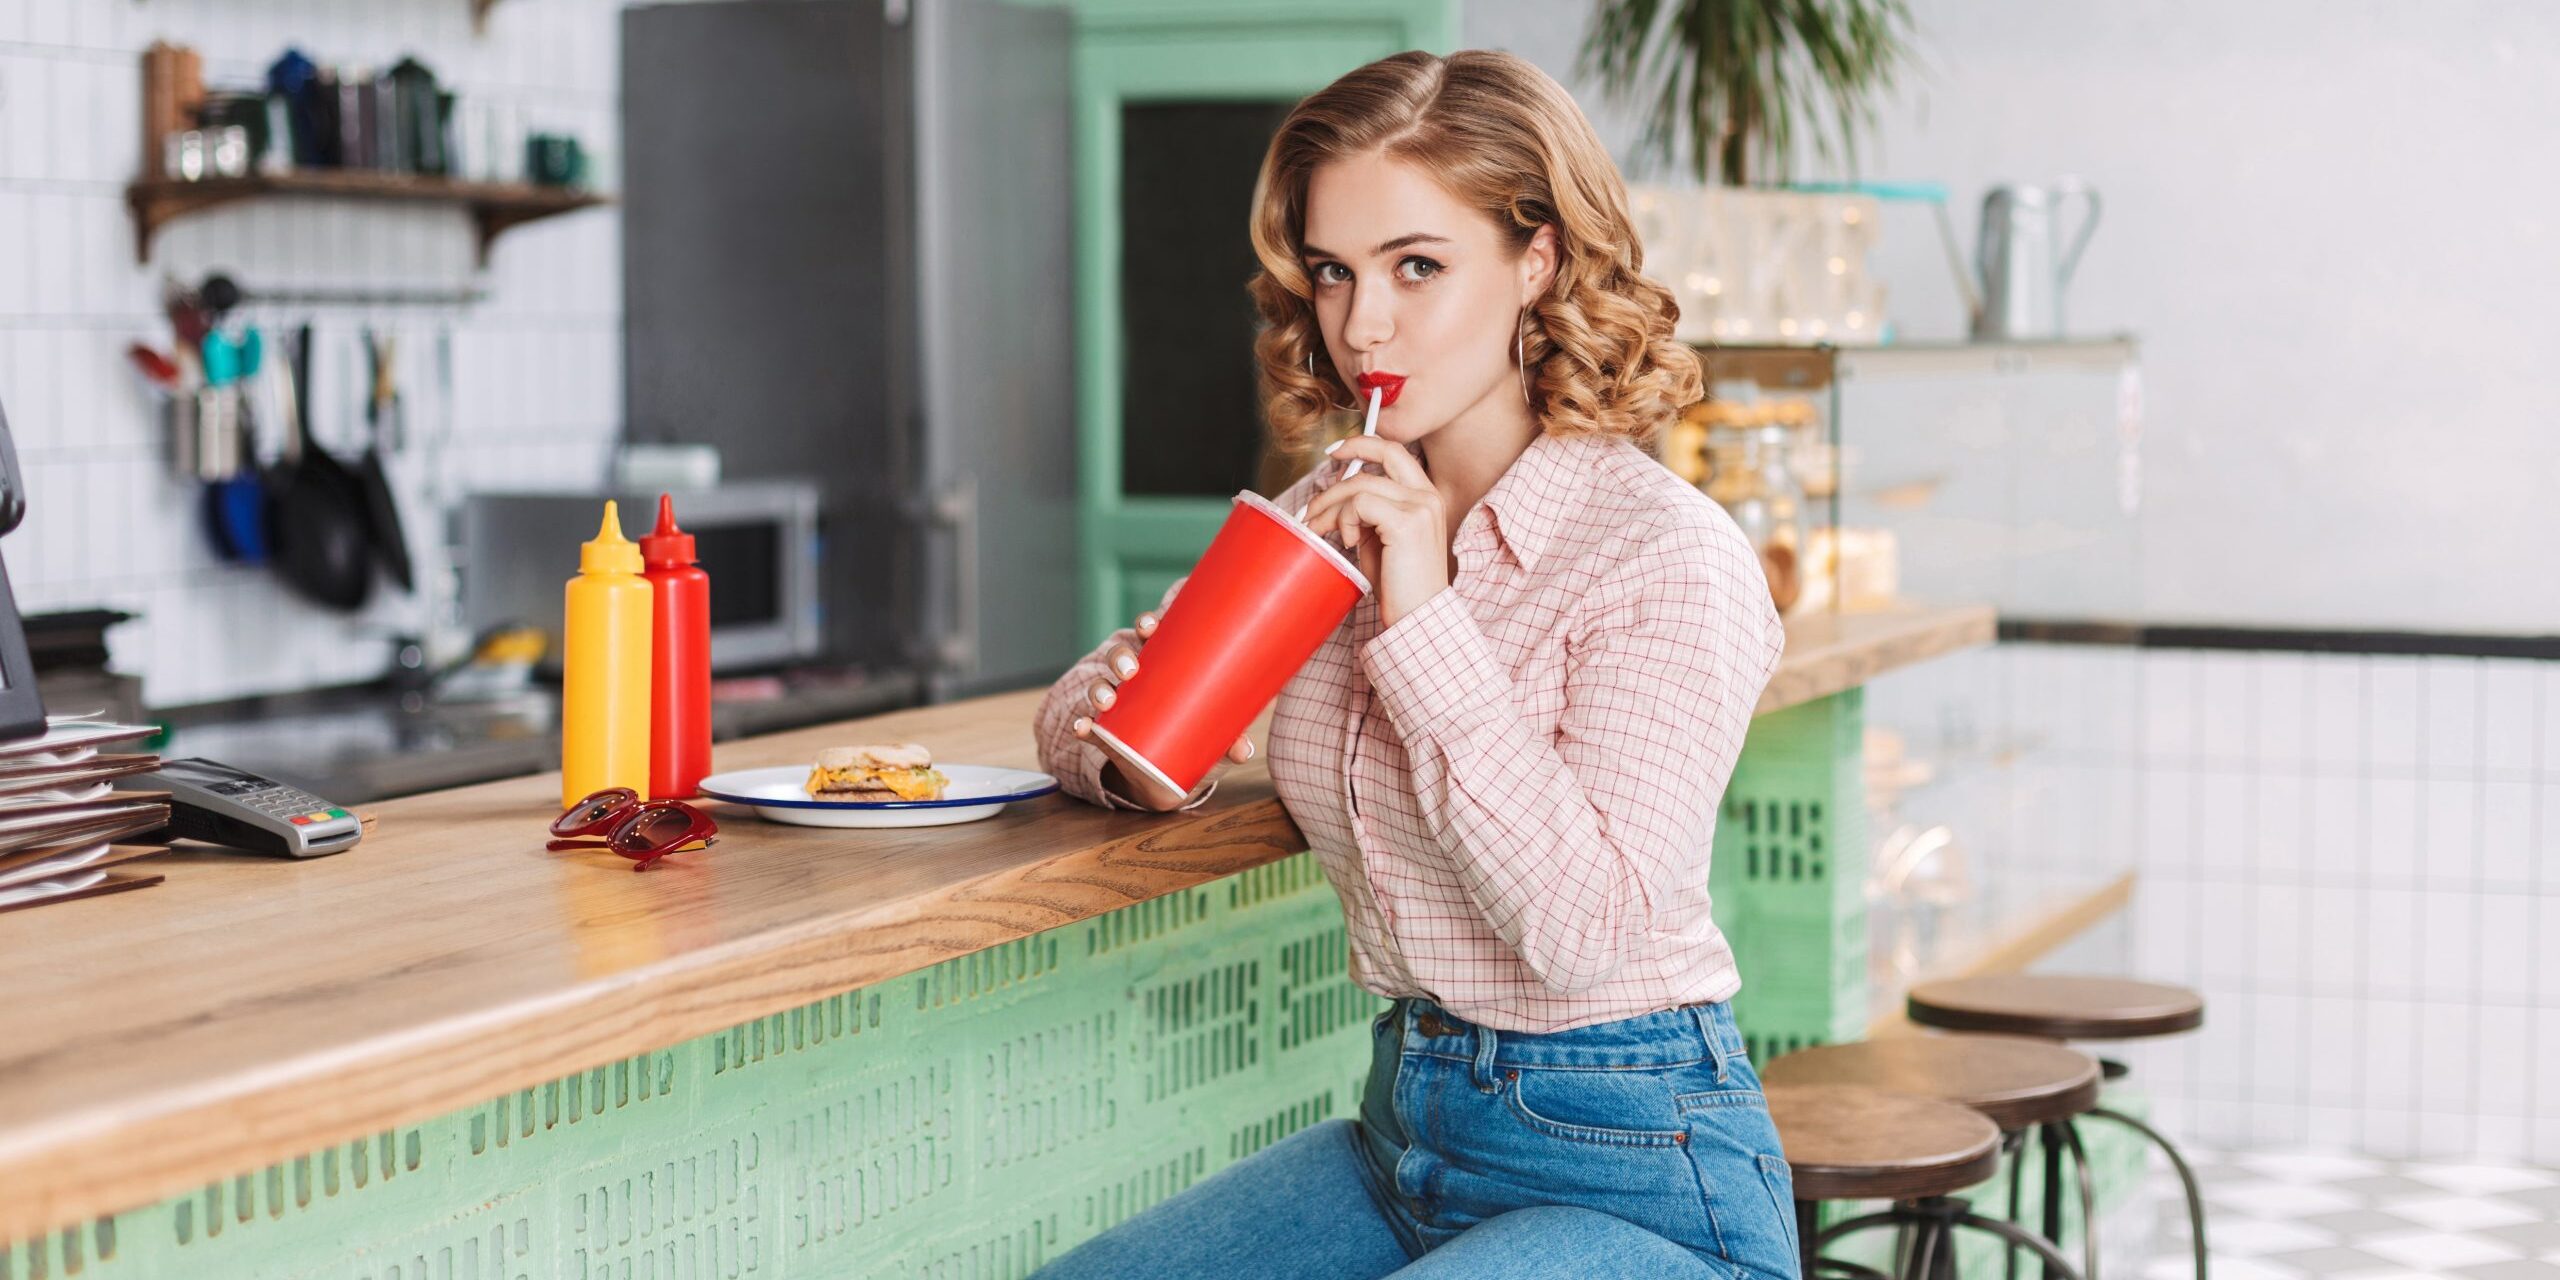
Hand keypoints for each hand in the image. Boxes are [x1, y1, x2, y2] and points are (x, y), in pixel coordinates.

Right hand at [1068, 608, 1256, 810]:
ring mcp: (1117, 704)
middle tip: (1132, 670)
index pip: (1151, 636)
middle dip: (1121, 657)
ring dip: (1100, 688)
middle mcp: (1136, 680)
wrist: (1169, 775)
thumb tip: (1242, 750)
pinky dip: (1082, 726)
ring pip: (1101, 685)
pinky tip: (1082, 728)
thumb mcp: (1216, 736)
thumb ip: (1230, 739)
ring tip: (1108, 699)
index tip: (1150, 625)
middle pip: (1121, 656)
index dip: (1147, 624)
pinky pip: (1088, 725)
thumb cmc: (1196, 736)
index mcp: (1163, 666)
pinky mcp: (1104, 733)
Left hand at [1299, 436, 1451, 629]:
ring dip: (1330, 506)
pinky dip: (1344, 520)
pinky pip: (1360, 504)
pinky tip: (1348, 543)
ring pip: (1360, 485)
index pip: (1395, 452)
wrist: (1418, 616)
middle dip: (1344, 461)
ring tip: (1318, 529)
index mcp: (1426, 496)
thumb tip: (1336, 497)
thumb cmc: (1400, 584)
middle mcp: (1427, 496)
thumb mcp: (1382, 540)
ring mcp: (1420, 507)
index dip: (1364, 445)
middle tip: (1315, 495)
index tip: (1336, 453)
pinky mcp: (1406, 523)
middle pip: (1381, 455)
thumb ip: (1368, 513)